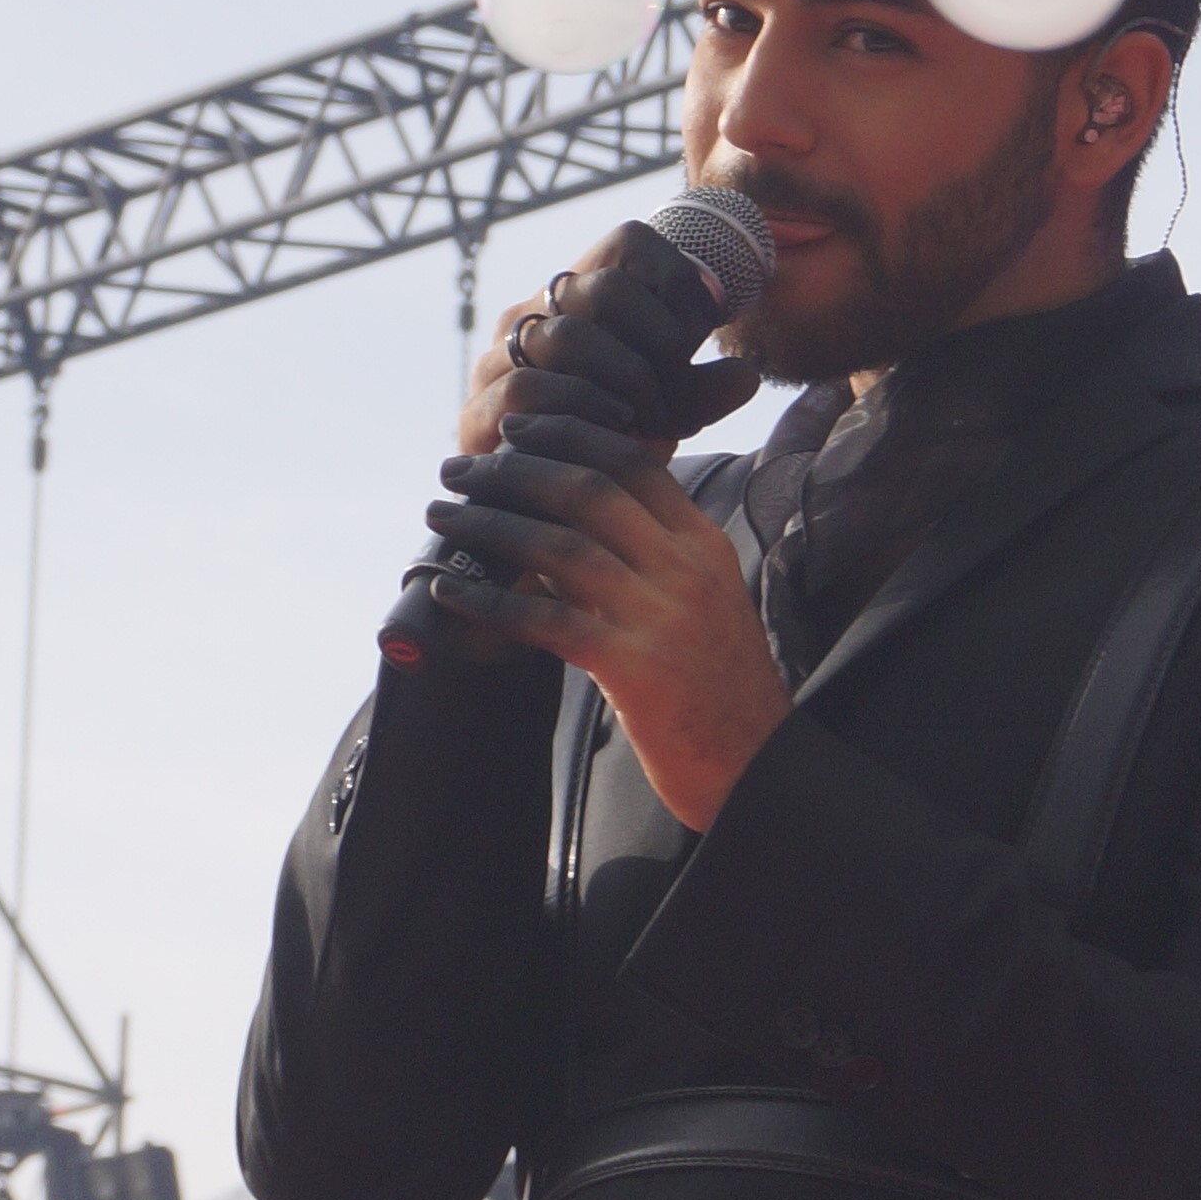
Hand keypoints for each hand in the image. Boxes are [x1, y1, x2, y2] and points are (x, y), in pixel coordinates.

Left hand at [422, 414, 787, 829]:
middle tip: (460, 468)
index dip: (568, 436)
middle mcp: (686, 569)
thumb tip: (556, 534)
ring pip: (560, 547)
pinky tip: (448, 592)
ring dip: (488, 524)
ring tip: (441, 516)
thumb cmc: (718, 692)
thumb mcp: (700, 605)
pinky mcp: (634, 669)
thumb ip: (644, 563)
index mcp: (703, 545)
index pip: (633, 463)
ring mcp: (662, 617)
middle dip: (514, 470)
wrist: (760, 768)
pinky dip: (489, 602)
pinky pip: (546, 622)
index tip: (517, 431)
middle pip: (589, 492)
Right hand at [457, 221, 761, 460]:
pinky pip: (527, 388)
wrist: (543, 514)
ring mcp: (496, 360)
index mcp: (576, 295)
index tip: (695, 343)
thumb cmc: (607, 446)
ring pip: (568, 336)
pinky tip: (611, 431)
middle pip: (605, 289)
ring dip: (626, 381)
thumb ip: (703, 391)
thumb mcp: (668, 411)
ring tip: (649, 420)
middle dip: (658, 345)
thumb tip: (745, 376)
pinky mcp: (476, 412)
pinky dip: (581, 409)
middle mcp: (531, 314)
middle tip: (677, 396)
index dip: (678, 287)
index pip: (632, 243)